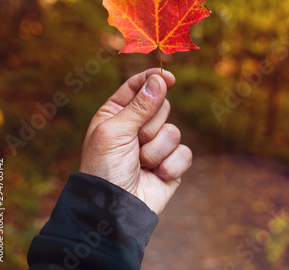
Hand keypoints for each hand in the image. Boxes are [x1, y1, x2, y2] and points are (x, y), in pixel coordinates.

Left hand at [79, 68, 191, 214]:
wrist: (114, 211)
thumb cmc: (105, 169)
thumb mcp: (115, 132)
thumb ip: (139, 106)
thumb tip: (160, 80)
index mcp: (117, 113)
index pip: (137, 87)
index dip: (152, 80)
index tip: (168, 77)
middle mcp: (137, 126)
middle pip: (161, 105)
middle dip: (150, 125)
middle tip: (135, 142)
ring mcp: (155, 145)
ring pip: (173, 130)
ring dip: (156, 150)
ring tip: (141, 164)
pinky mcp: (170, 164)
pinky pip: (184, 153)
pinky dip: (170, 165)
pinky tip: (156, 175)